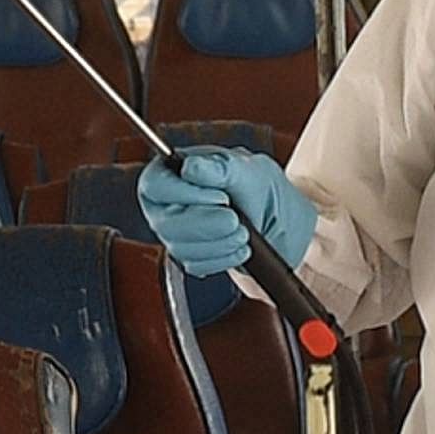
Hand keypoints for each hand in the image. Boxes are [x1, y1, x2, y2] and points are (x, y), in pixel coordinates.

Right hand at [135, 145, 316, 276]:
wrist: (279, 220)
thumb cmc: (260, 188)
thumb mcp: (246, 170)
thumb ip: (219, 168)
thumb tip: (191, 167)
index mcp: (173, 173)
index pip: (155, 185)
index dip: (185, 195)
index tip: (220, 196)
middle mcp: (167, 204)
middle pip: (167, 223)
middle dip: (207, 224)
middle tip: (235, 219)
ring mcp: (176, 233)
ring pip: (181, 249)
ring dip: (219, 243)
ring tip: (243, 231)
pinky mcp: (190, 257)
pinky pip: (196, 266)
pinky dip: (222, 259)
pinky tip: (238, 247)